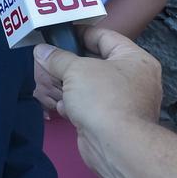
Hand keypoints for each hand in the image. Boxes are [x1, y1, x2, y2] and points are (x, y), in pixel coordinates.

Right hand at [34, 28, 161, 169]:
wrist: (115, 145)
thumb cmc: (102, 98)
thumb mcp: (75, 70)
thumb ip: (57, 58)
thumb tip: (41, 50)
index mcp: (135, 59)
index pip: (106, 37)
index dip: (81, 32)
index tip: (59, 33)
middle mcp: (134, 79)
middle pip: (96, 62)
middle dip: (70, 64)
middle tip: (49, 60)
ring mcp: (124, 101)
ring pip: (90, 86)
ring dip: (68, 86)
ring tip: (49, 83)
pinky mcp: (112, 121)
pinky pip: (90, 105)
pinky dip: (75, 105)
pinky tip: (63, 107)